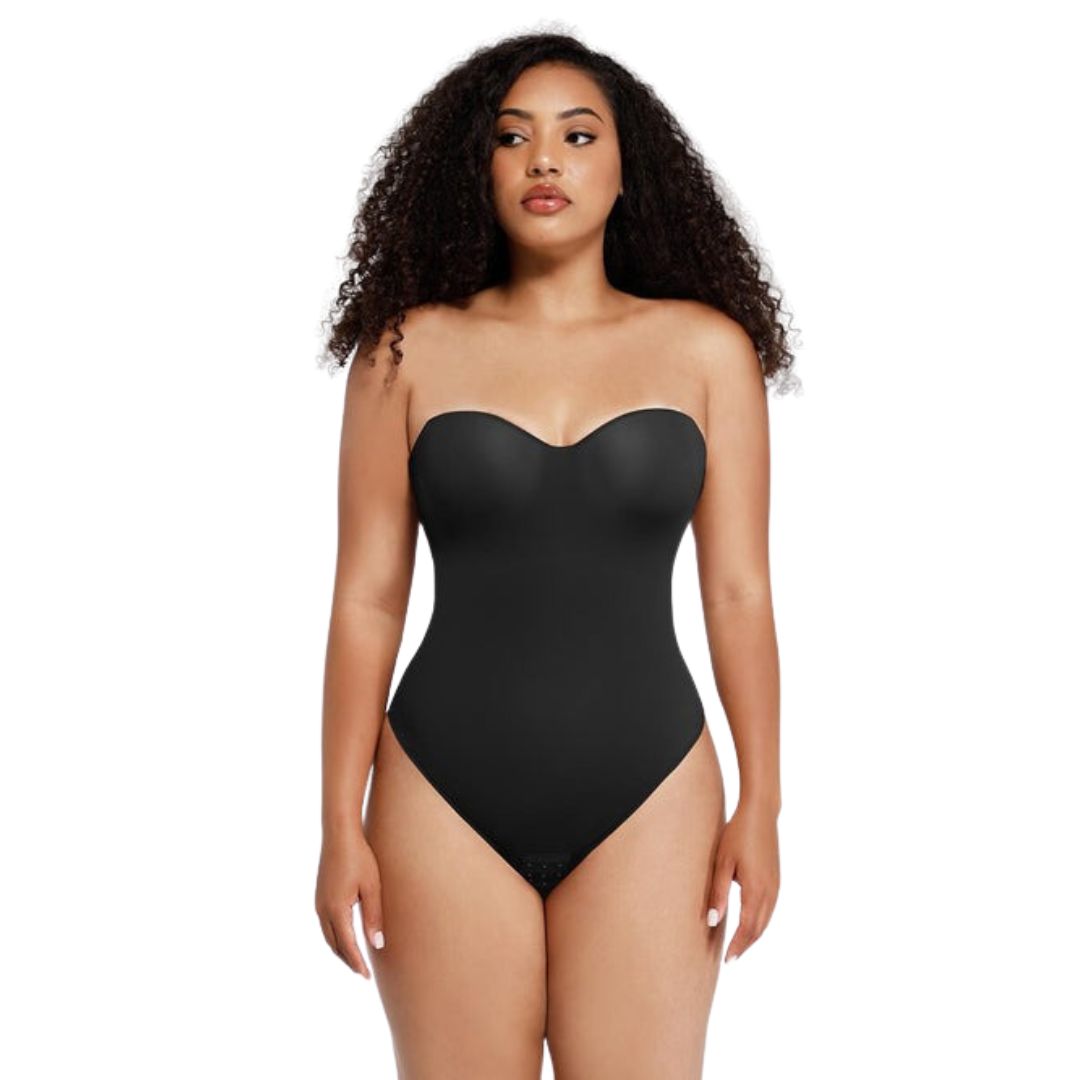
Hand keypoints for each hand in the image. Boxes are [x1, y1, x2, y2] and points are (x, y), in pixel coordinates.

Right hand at [315, 824, 385, 977]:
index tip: (366, 976)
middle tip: (363, 972)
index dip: (357, 963)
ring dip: (341, 949)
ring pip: (328, 936)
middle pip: (335, 945)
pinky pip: (326, 925)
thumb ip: (374, 917)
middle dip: (348, 960)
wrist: (339, 834)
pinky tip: (346, 936)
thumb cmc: (359, 858)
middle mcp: (323, 910)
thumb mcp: (372, 887)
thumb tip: (378, 945)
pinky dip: (336, 937)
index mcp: (336, 909)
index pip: (347, 945)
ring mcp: (319, 903)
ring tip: (356, 958)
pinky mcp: (319, 896)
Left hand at [707, 801, 779, 962]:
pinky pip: (769, 909)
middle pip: (759, 928)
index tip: (727, 960)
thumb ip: (718, 893)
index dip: (738, 946)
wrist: (760, 812)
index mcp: (756, 890)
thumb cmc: (737, 834)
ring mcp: (776, 885)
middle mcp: (770, 892)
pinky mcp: (776, 879)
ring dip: (753, 935)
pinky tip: (750, 923)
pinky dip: (760, 922)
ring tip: (738, 945)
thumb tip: (712, 921)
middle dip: (745, 945)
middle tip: (731, 959)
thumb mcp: (722, 863)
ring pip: (766, 920)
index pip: (747, 928)